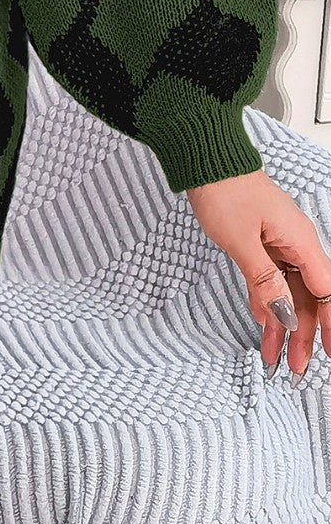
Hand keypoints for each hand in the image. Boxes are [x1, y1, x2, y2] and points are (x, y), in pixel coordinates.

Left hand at [186, 167, 330, 383]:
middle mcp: (294, 243)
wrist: (204, 157)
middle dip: (302, 334)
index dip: (329, 325)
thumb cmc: (224, 188)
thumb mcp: (241, 241)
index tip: (329, 353)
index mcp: (300, 242)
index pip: (326, 293)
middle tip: (293, 366)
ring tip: (273, 355)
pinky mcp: (259, 240)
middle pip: (306, 297)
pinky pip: (269, 278)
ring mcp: (277, 242)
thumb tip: (283, 312)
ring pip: (286, 291)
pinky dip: (265, 300)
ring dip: (281, 323)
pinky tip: (262, 322)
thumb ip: (264, 280)